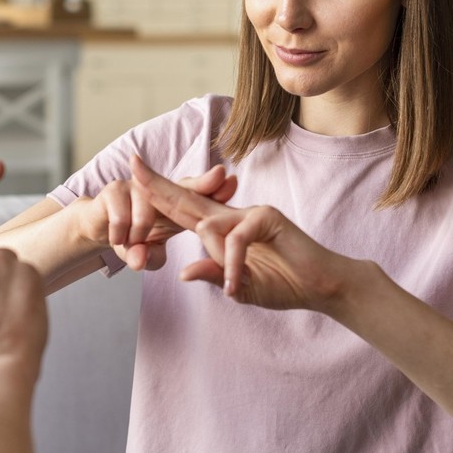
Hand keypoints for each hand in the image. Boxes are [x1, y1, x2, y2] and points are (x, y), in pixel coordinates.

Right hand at [77, 164, 238, 271]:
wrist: (97, 228)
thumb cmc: (132, 240)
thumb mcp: (145, 254)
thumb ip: (148, 258)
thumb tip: (140, 261)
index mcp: (174, 206)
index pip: (198, 197)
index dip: (214, 190)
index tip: (233, 182)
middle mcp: (159, 192)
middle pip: (184, 188)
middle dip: (204, 183)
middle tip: (222, 174)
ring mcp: (136, 187)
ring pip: (146, 211)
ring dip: (139, 234)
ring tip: (132, 245)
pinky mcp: (113, 191)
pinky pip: (121, 217)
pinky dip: (120, 234)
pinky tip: (117, 240)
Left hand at [131, 155, 354, 312]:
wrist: (321, 287)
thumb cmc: (284, 284)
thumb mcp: (239, 287)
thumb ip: (213, 276)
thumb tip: (183, 273)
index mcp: (223, 228)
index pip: (183, 209)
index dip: (159, 194)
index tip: (134, 176)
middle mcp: (233, 214)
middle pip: (187, 198)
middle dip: (157, 184)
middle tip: (131, 165)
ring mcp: (250, 212)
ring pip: (209, 228)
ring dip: (219, 263)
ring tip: (236, 284)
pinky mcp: (267, 218)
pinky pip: (235, 240)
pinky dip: (234, 266)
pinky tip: (238, 286)